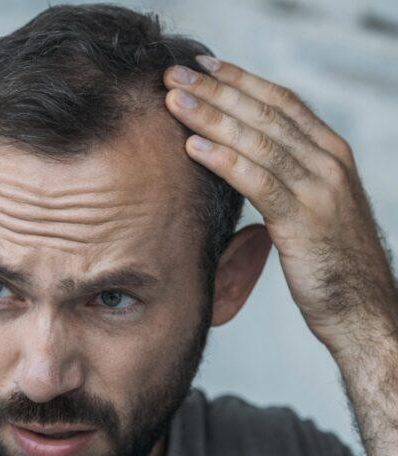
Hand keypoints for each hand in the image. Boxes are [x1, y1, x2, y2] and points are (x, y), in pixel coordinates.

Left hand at [162, 56, 397, 356]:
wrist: (363, 308)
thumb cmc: (330, 260)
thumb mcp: (312, 206)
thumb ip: (287, 177)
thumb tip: (245, 160)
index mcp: (331, 153)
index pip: (281, 102)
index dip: (240, 80)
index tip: (202, 66)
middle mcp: (329, 161)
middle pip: (265, 113)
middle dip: (216, 90)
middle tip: (174, 74)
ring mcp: (320, 188)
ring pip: (258, 141)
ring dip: (211, 117)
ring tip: (173, 102)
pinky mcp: (304, 221)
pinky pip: (259, 182)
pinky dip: (224, 161)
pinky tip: (192, 148)